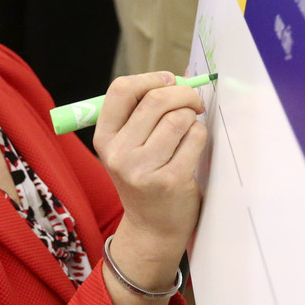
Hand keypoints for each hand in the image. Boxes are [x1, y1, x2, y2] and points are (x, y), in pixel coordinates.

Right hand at [92, 72, 206, 276]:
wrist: (152, 227)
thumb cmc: (145, 177)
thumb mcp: (127, 147)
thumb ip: (141, 113)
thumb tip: (178, 78)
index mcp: (104, 138)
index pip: (120, 90)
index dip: (149, 78)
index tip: (168, 80)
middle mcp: (118, 153)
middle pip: (155, 100)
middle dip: (183, 93)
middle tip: (193, 100)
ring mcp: (143, 169)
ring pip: (178, 118)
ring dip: (192, 116)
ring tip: (190, 128)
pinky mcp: (170, 180)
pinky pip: (194, 137)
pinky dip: (199, 135)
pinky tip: (193, 146)